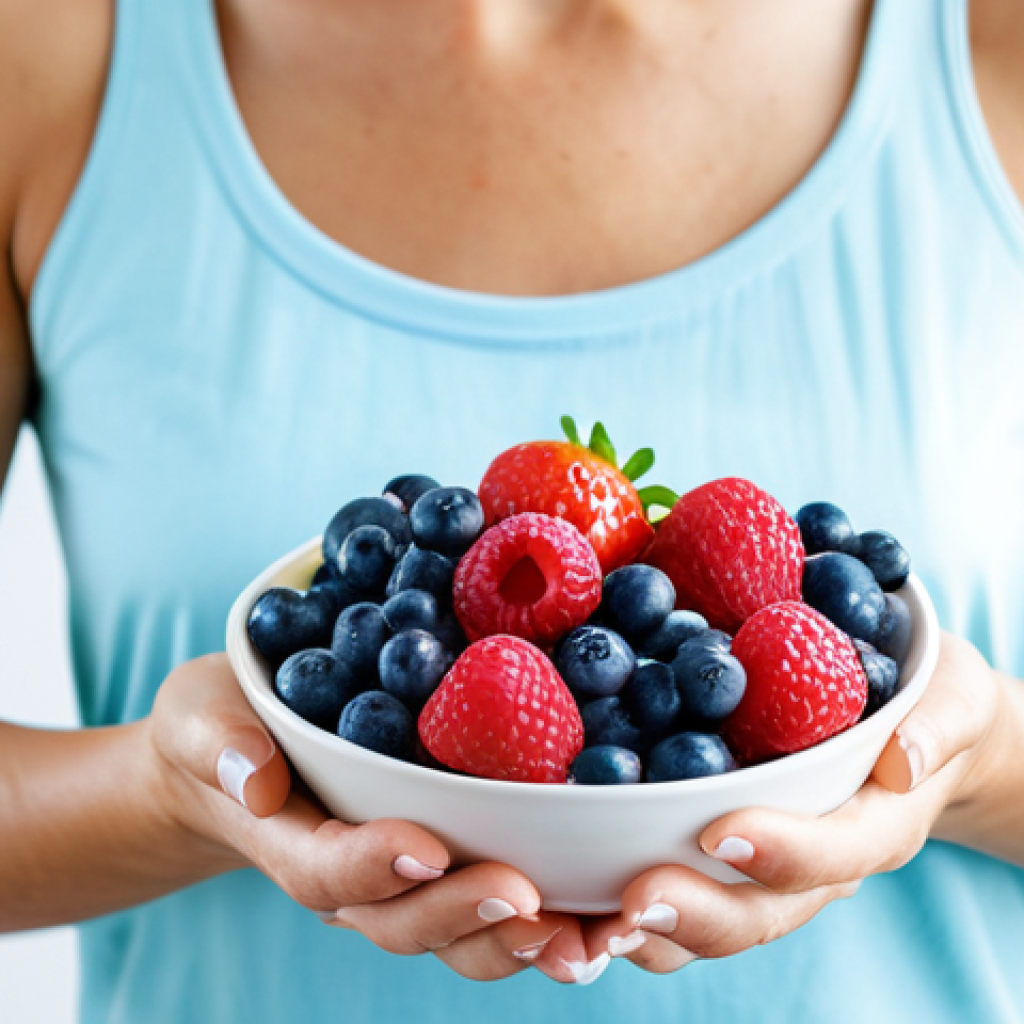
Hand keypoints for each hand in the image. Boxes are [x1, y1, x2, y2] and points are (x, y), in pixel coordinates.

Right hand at [149, 654, 586, 981]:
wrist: (244, 751)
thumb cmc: (219, 729)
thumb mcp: (197, 716)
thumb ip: (215, 741)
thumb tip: (252, 775)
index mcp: (291, 842)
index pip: (327, 871)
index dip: (373, 866)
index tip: (424, 848)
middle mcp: (351, 878)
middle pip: (403, 921)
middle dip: (462, 914)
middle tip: (523, 898)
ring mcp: (399, 880)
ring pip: (457, 935)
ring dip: (517, 941)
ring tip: (584, 937)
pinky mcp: (443, 864)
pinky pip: (490, 906)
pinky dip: (544, 918)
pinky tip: (600, 912)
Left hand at [585, 632, 1000, 971]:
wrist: (902, 721)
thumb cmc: (925, 700)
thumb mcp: (952, 697)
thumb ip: (936, 723)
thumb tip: (903, 754)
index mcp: (874, 825)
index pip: (838, 854)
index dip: (784, 853)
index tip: (724, 834)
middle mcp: (812, 862)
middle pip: (759, 913)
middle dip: (697, 913)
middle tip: (634, 903)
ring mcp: (761, 865)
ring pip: (706, 919)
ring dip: (643, 929)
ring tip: (579, 928)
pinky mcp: (713, 851)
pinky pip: (671, 885)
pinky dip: (616, 899)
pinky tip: (563, 895)